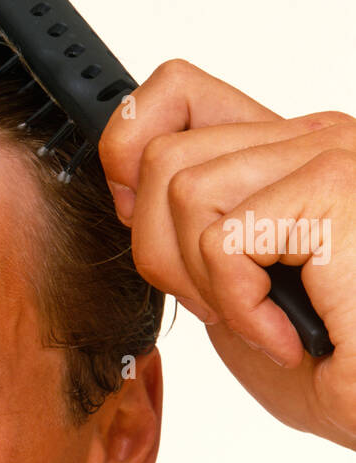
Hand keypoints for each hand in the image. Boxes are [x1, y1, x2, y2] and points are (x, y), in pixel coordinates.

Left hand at [99, 60, 355, 450]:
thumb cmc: (343, 369)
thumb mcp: (238, 293)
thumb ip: (192, 232)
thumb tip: (128, 198)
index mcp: (290, 155)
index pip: (177, 93)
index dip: (132, 155)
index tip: (152, 226)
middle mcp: (315, 139)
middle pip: (161, 157)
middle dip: (165, 253)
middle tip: (229, 305)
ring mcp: (330, 154)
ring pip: (181, 190)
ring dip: (207, 284)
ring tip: (265, 321)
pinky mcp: (335, 186)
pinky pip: (221, 238)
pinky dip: (240, 306)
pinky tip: (289, 334)